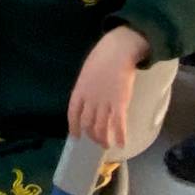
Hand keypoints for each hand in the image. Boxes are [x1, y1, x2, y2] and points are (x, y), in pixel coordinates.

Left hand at [67, 27, 149, 149]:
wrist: (118, 50)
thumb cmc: (103, 57)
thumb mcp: (88, 72)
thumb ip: (87, 87)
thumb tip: (89, 99)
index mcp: (79, 90)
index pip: (72, 113)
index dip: (73, 127)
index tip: (76, 136)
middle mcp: (89, 100)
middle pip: (87, 124)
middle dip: (91, 135)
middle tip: (97, 141)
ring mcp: (104, 103)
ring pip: (101, 128)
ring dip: (104, 140)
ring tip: (107, 144)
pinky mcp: (119, 104)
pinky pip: (118, 125)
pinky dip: (120, 136)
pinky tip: (121, 143)